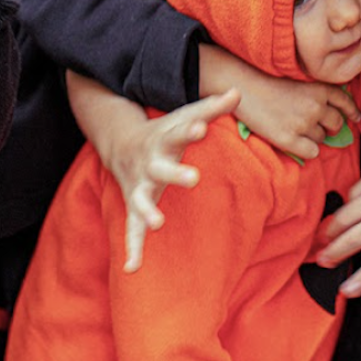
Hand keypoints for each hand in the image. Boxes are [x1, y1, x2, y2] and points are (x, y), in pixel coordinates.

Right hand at [108, 90, 239, 272]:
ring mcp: (139, 187)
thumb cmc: (166, 131)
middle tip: (193, 178)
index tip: (200, 128)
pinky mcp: (134, 205)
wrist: (123, 144)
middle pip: (162, 169)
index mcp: (164, 140)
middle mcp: (150, 164)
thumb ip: (212, 108)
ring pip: (141, 201)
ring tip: (158, 223)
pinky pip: (131, 229)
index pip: (178, 133)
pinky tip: (133, 268)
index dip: (190, 130)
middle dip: (175, 174)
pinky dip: (132, 248)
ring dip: (148, 212)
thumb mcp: (186, 115)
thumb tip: (237, 91)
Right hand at [198, 45, 360, 159]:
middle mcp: (315, 106)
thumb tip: (333, 108)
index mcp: (319, 88)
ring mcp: (303, 123)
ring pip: (323, 138)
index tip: (356, 119)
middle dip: (330, 126)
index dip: (353, 112)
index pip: (345, 102)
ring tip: (296, 127)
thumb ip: (317, 91)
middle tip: (318, 125)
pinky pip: (312, 152)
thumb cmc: (266, 80)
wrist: (242, 85)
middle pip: (337, 124)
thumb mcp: (298, 79)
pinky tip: (295, 141)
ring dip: (314, 136)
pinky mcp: (289, 139)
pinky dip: (307, 149)